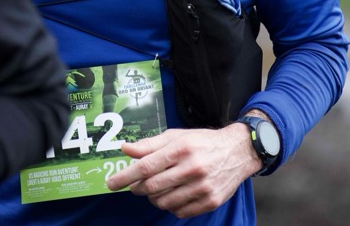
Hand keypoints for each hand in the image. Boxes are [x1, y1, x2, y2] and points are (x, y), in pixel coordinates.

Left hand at [105, 123, 261, 217]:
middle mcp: (192, 168)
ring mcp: (202, 187)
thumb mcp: (176, 136)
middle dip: (137, 188)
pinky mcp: (210, 201)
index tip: (111, 183)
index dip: (125, 177)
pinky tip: (173, 195)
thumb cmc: (203, 142)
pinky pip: (180, 212)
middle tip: (135, 185)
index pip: (145, 167)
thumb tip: (126, 149)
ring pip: (164, 202)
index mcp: (181, 149)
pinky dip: (171, 206)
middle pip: (152, 186)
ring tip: (157, 189)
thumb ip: (150, 145)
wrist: (238, 151)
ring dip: (153, 198)